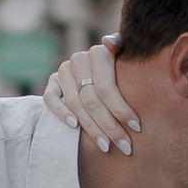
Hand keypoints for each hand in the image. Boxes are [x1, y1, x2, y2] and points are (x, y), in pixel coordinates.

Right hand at [44, 36, 141, 154]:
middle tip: (125, 145)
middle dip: (110, 126)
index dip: (121, 109)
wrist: (100, 70)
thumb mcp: (129, 58)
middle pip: (92, 100)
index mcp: (99, 53)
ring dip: (91, 127)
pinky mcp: (52, 82)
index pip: (107, 87)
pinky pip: (51, 99)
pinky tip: (74, 126)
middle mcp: (79, 60)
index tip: (137, 127)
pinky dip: (61, 112)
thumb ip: (124, 47)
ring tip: (106, 145)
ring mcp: (64, 70)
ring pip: (75, 103)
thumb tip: (109, 42)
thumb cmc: (123, 70)